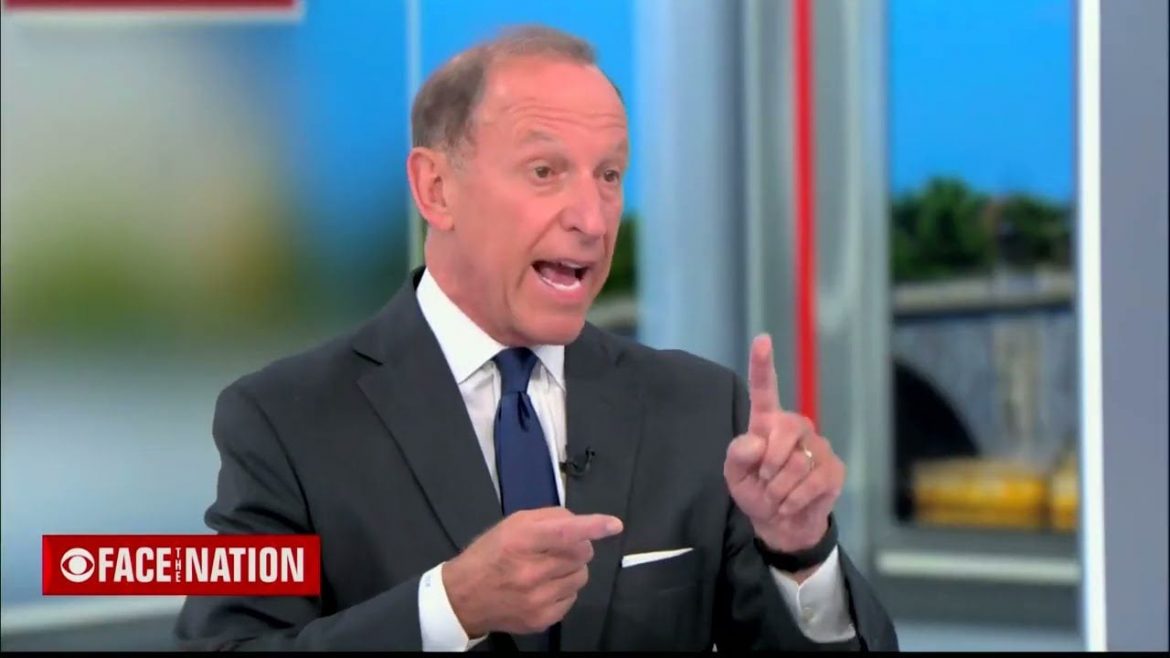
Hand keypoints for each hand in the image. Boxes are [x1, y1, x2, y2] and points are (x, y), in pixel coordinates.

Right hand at [442, 507, 622, 637]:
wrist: (463, 598)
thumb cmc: (489, 555)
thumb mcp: (511, 525)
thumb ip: (548, 518)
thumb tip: (580, 523)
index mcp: (520, 542)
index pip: (563, 533)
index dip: (592, 527)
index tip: (614, 525)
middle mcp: (530, 572)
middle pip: (582, 554)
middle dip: (578, 547)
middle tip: (559, 548)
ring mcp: (537, 600)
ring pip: (581, 577)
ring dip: (572, 569)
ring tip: (549, 569)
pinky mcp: (542, 620)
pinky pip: (572, 598)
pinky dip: (564, 590)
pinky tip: (544, 587)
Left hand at [723, 334, 844, 560]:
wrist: (781, 524)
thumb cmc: (756, 492)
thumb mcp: (735, 476)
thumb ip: (737, 455)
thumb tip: (757, 441)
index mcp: (767, 423)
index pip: (764, 390)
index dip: (762, 364)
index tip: (762, 339)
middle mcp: (795, 427)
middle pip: (785, 428)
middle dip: (770, 462)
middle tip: (765, 480)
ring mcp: (817, 446)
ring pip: (796, 463)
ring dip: (778, 489)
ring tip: (777, 495)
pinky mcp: (834, 469)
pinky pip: (811, 483)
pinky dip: (793, 500)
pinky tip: (791, 503)